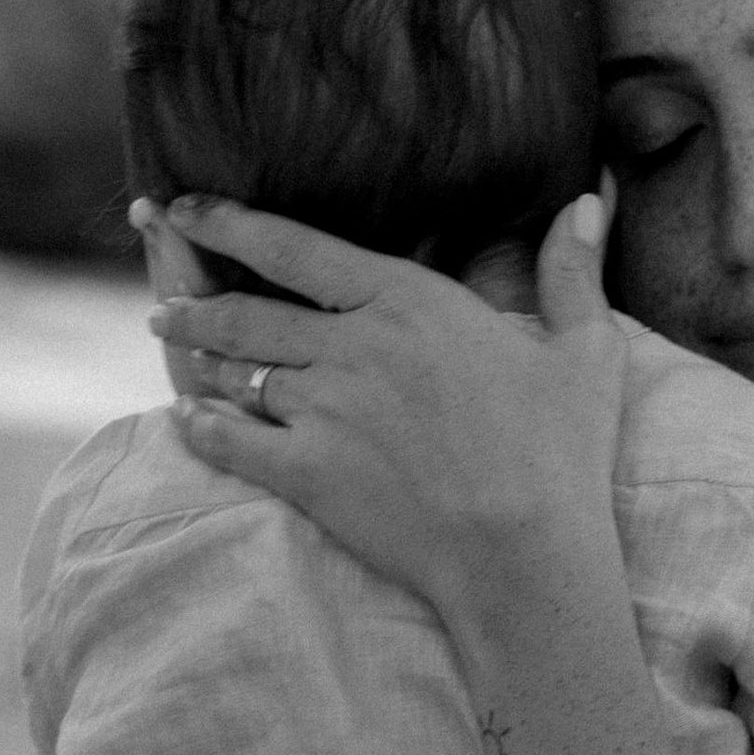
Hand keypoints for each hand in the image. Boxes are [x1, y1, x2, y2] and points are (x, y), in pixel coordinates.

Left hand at [146, 190, 630, 672]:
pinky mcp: (307, 473)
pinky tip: (184, 419)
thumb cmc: (560, 456)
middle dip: (196, 297)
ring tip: (173, 344)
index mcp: (407, 301)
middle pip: (249, 309)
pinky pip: (231, 441)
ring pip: (237, 369)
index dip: (230, 222)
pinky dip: (202, 427)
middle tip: (164, 296)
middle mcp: (352, 345)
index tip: (191, 208)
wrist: (523, 555)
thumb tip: (589, 199)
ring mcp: (323, 410)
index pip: (294, 246)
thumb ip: (573, 273)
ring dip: (198, 355)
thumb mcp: (586, 353)